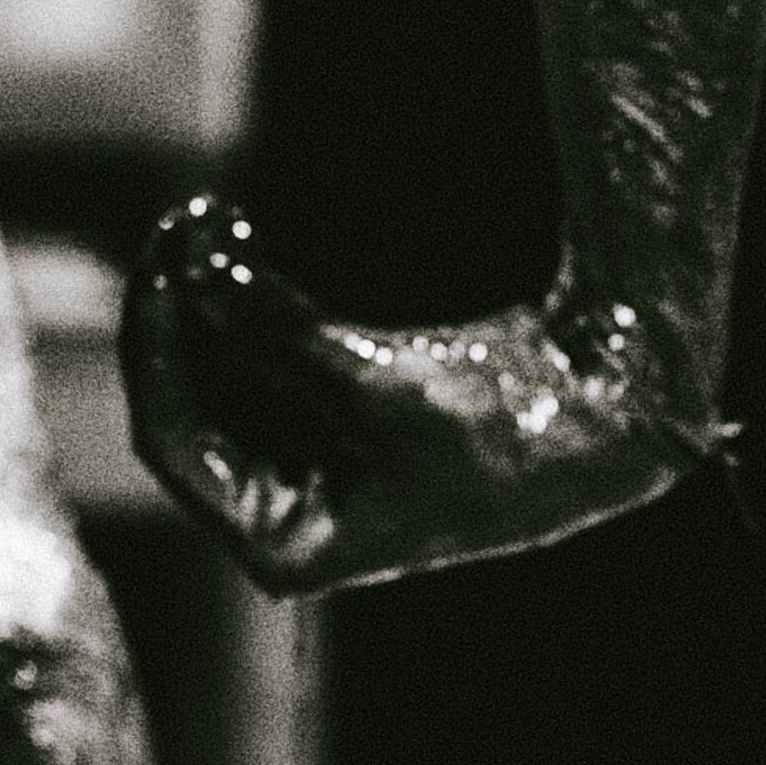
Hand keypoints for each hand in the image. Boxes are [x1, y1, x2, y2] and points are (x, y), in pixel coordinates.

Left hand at [120, 198, 711, 595]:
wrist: (609, 407)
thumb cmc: (502, 420)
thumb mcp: (376, 378)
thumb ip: (272, 329)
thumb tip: (189, 269)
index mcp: (285, 546)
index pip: (174, 443)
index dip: (155, 349)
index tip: (160, 268)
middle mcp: (285, 519)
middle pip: (189, 404)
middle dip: (182, 312)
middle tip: (183, 224)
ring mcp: (304, 473)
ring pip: (219, 377)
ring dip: (212, 300)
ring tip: (213, 218)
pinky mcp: (331, 428)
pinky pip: (259, 364)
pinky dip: (250, 308)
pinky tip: (239, 243)